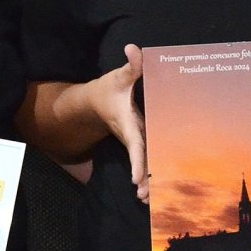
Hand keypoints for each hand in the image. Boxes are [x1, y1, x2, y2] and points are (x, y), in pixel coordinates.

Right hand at [94, 44, 147, 200]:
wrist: (95, 103)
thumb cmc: (108, 90)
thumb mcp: (119, 77)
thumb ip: (131, 66)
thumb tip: (134, 49)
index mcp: (128, 124)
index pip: (134, 145)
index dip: (137, 161)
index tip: (137, 178)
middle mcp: (132, 137)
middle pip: (140, 162)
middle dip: (144, 180)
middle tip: (147, 198)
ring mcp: (136, 142)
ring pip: (144, 165)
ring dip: (147, 182)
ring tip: (151, 201)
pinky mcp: (140, 143)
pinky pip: (147, 160)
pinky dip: (150, 174)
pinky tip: (156, 191)